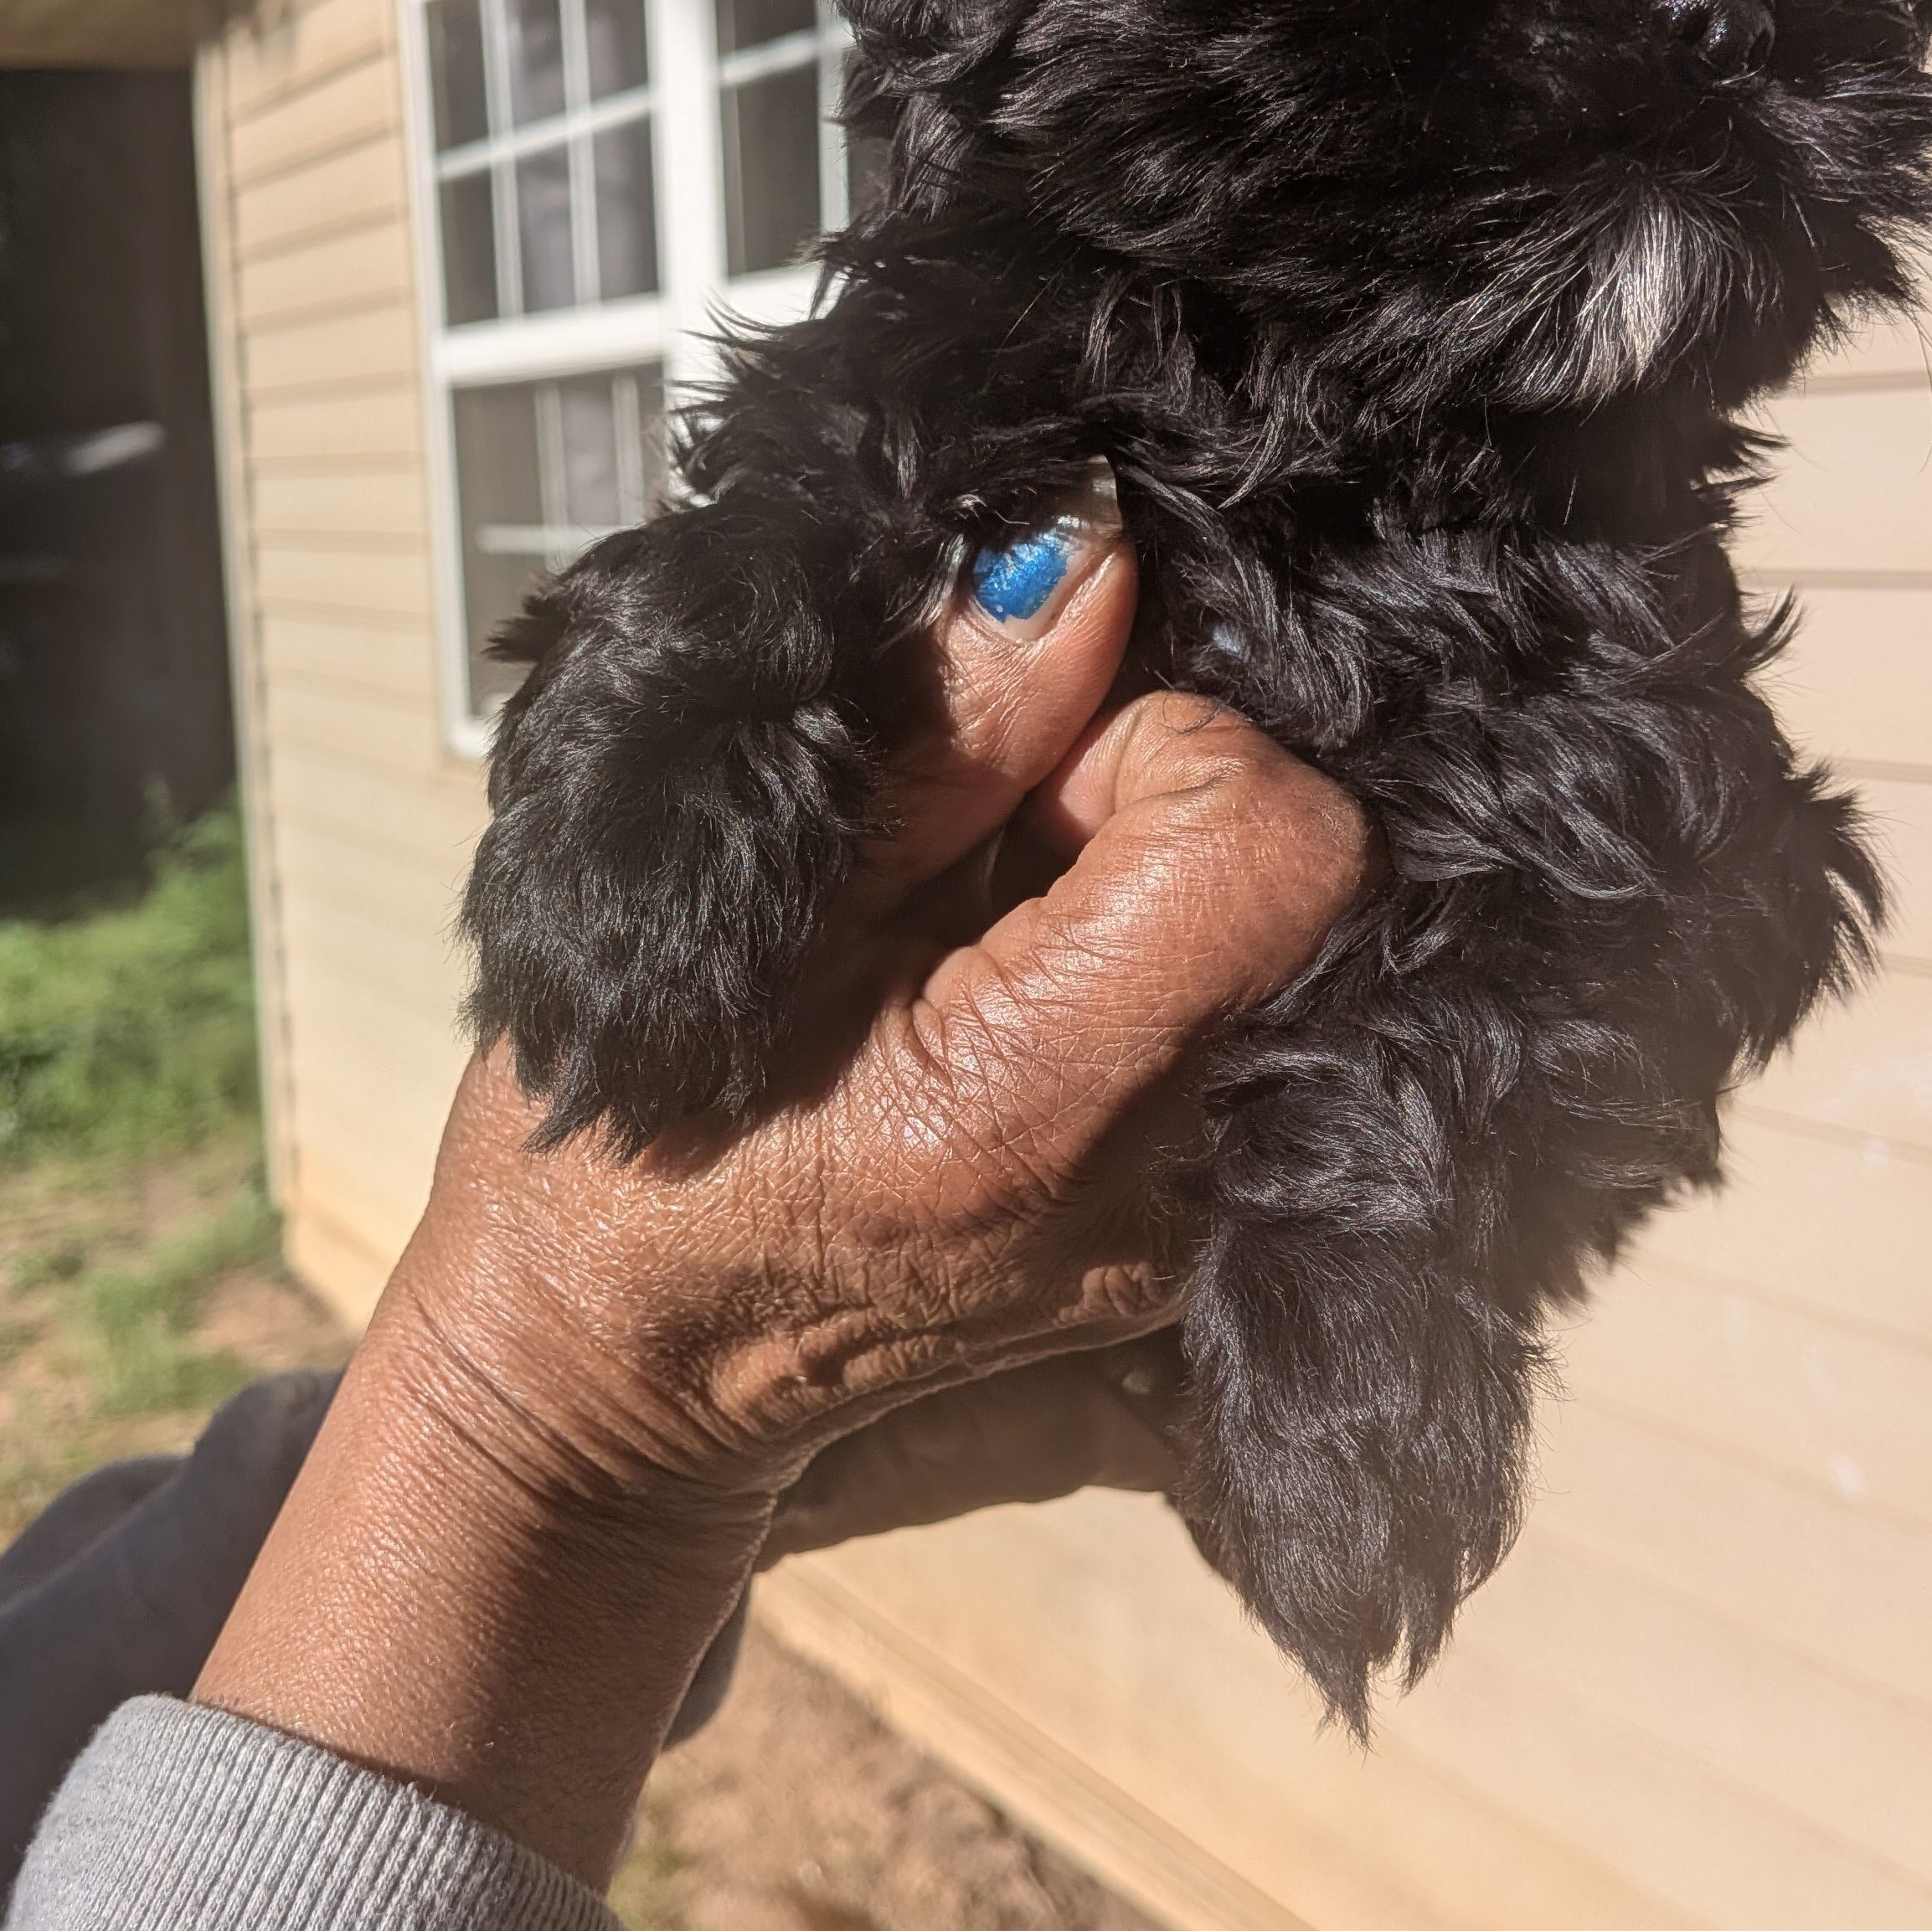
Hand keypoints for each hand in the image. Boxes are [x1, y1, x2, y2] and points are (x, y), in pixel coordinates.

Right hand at [199, 504, 1370, 1882]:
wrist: (617, 1385)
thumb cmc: (625, 1157)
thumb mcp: (736, 904)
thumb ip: (942, 733)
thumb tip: (1084, 545)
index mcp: (1047, 1106)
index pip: (1273, 834)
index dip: (1156, 743)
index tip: (1015, 775)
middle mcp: (1172, 1190)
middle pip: (1314, 883)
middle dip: (1162, 804)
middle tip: (991, 847)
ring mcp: (1201, 1232)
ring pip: (1298, 948)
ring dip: (1163, 884)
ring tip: (994, 919)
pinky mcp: (1198, 1236)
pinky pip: (1261, 1028)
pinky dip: (1165, 966)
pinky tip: (1031, 981)